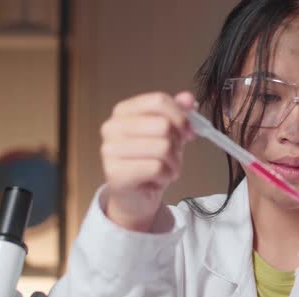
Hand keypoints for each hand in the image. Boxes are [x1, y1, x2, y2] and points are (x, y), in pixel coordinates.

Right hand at [100, 91, 195, 231]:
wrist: (136, 196)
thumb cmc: (150, 161)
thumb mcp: (169, 134)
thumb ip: (177, 113)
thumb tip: (188, 99)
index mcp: (123, 111)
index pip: (158, 100)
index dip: (180, 116)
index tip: (187, 130)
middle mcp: (112, 127)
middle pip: (163, 125)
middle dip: (177, 143)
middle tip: (173, 155)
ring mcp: (110, 150)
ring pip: (163, 147)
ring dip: (174, 162)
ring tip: (166, 168)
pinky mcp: (115, 173)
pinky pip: (157, 168)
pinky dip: (166, 176)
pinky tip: (158, 179)